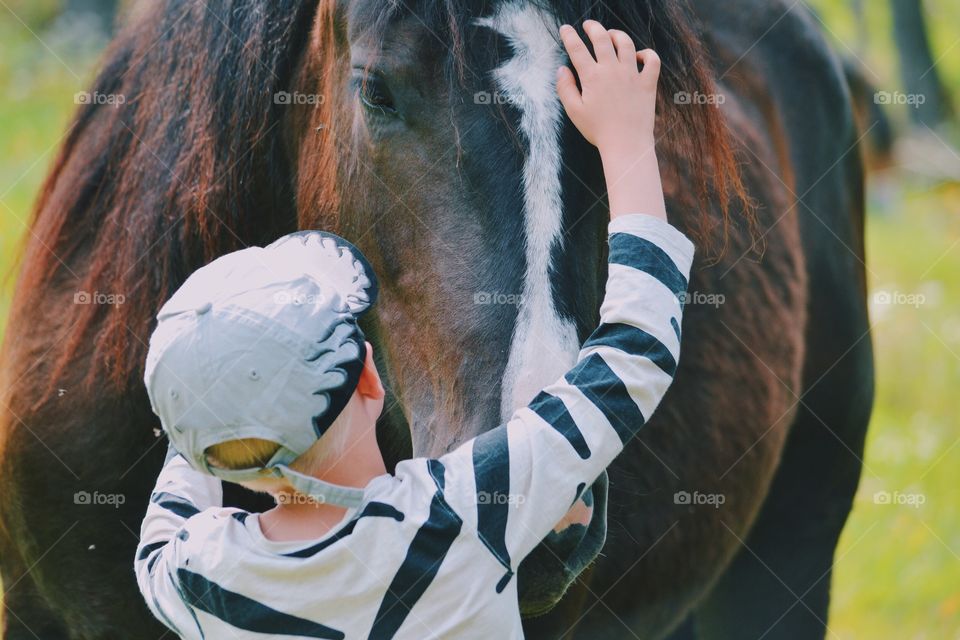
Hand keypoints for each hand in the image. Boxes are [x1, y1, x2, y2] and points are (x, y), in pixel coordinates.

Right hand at [557, 21, 660, 158]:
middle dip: (593, 27)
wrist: (626, 144)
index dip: (569, 36)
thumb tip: (562, 69)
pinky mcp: (648, 83)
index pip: (577, 49)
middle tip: (588, 25)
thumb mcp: (574, 112)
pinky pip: (652, 60)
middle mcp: (612, 70)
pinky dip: (647, 54)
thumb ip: (565, 88)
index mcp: (592, 77)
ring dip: (617, 35)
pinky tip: (638, 56)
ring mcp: (632, 75)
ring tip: (611, 35)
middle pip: (602, 38)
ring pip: (626, 43)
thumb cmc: (598, 131)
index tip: (565, 29)